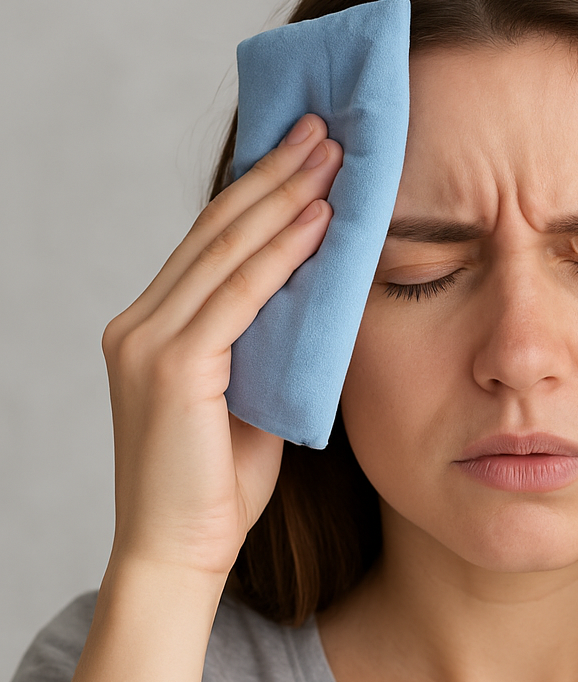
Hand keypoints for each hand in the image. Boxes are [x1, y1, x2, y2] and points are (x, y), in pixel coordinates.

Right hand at [100, 115, 341, 577]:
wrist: (179, 552)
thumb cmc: (220, 482)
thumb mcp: (252, 394)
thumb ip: (270, 341)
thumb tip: (320, 291)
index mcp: (156, 325)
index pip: (214, 242)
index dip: (261, 190)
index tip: (306, 151)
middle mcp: (141, 321)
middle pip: (218, 230)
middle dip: (277, 174)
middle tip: (325, 129)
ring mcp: (147, 340)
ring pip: (227, 250)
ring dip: (286, 197)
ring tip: (333, 155)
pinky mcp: (170, 366)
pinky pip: (238, 296)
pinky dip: (281, 255)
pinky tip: (319, 220)